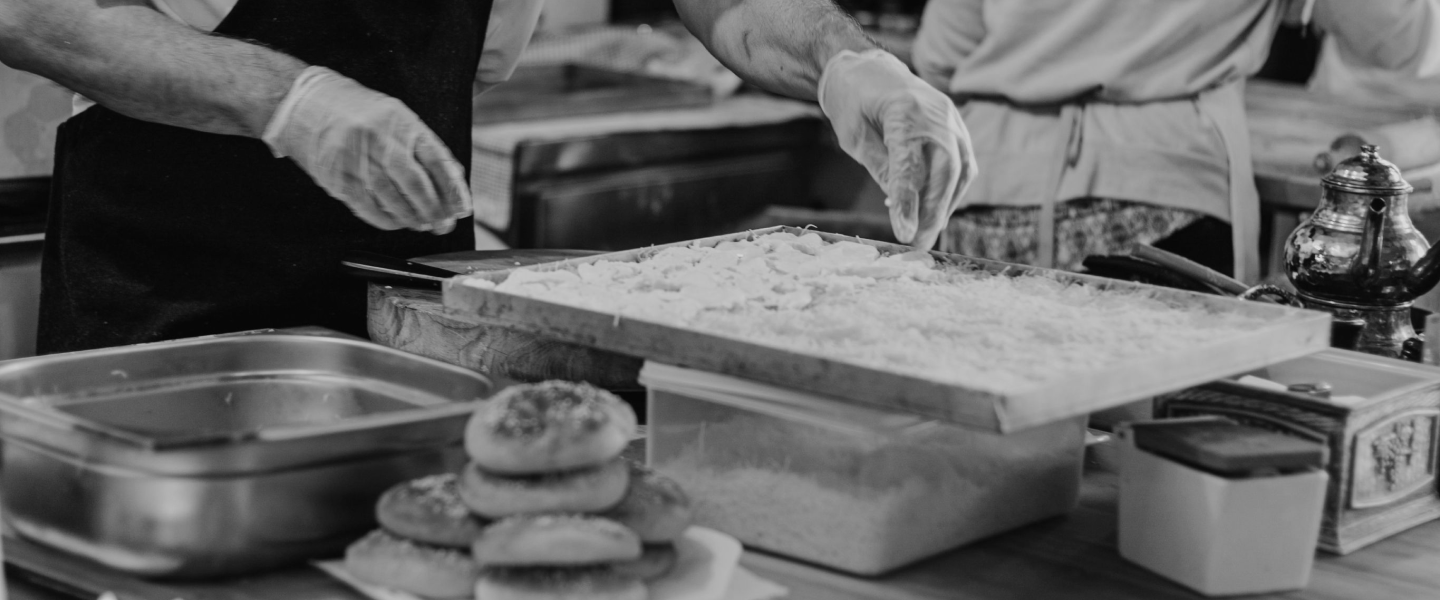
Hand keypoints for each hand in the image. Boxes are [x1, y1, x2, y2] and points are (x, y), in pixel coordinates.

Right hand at [262, 67, 469, 233]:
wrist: (302, 102)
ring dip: (412, 218)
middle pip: (416, 184)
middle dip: (435, 210)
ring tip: (422, 224)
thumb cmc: (355, 111)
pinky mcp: (337, 175)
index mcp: (401, 122)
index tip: (462, 208)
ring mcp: (356, 158)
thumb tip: (452, 177)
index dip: (453, 189)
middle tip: (444, 225)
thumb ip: (422, 145)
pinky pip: (367, 206)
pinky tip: (396, 223)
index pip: (437, 160)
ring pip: (393, 199)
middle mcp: (380, 139)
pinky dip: (385, 219)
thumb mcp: (395, 116)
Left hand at [818, 50, 976, 249]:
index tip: (906, 235)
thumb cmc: (853, 102)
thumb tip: (903, 210)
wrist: (867, 68)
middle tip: (920, 243)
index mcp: (904, 111)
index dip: (910, 203)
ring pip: (962, 169)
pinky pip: (962, 163)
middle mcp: (936, 113)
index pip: (911, 166)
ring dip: (947, 205)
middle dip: (936, 212)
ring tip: (927, 233)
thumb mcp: (854, 138)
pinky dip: (951, 190)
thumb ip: (883, 169)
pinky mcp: (955, 124)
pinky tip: (933, 208)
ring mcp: (951, 117)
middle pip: (947, 170)